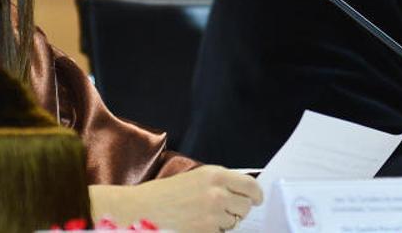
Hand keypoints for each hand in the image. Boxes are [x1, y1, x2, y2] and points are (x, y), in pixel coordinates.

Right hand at [89, 165, 263, 231]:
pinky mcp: (206, 231)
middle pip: (245, 206)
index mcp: (214, 175)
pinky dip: (214, 230)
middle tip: (227, 209)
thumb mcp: (196, 177)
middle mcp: (217, 193)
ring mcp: (212, 214)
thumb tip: (243, 191)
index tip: (256, 199)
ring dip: (225, 221)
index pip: (250, 185)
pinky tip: (199, 223)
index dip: (256, 194)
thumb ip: (220, 182)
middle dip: (239, 209)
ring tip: (205, 215)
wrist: (144, 208)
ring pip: (234, 222)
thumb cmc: (166, 193)